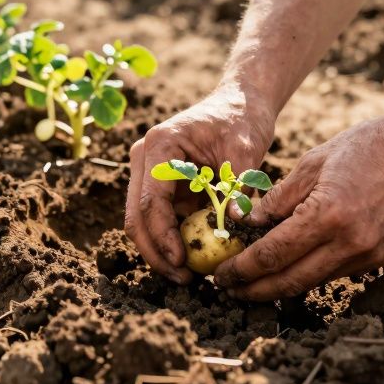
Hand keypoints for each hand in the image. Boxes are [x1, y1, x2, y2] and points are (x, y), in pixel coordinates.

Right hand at [125, 82, 276, 283]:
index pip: (152, 201)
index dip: (163, 236)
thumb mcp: (246, 149)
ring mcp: (148, 172)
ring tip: (190, 276)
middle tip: (183, 280)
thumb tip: (234, 225)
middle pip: (137, 216)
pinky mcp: (159, 185)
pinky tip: (194, 259)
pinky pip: (159, 219)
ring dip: (162, 250)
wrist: (239, 103)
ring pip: (143, 222)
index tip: (183, 262)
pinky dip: (172, 240)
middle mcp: (145, 158)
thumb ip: (238, 186)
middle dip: (156, 252)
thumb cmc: (242, 120)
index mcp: (161, 146)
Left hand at [213, 107, 383, 300]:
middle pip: (290, 281)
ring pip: (311, 282)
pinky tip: (286, 269)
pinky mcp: (378, 258)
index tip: (220, 274)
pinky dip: (305, 274)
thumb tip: (244, 223)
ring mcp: (367, 255)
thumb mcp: (313, 162)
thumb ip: (277, 198)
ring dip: (278, 286)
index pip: (273, 254)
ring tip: (249, 284)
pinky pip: (332, 273)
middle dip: (254, 290)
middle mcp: (349, 243)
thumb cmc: (367, 146)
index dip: (242, 269)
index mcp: (328, 215)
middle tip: (227, 290)